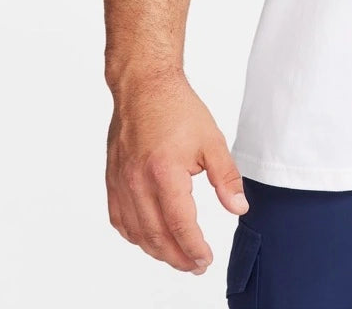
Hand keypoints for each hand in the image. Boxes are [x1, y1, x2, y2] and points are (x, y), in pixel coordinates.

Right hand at [105, 69, 249, 272]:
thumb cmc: (178, 109)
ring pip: (136, 233)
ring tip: (178, 257)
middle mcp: (138, 182)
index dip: (194, 248)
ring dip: (157, 251)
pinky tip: (149, 239)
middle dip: (178, 257)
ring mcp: (121, 182)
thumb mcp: (212, 141)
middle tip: (196, 266)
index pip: (179, 225)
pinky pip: (119, 219)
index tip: (206, 260)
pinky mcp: (112, 180)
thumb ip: (226, 178)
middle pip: (156, 236)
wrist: (144, 86)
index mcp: (164, 172)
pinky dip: (135, 236)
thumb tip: (239, 207)